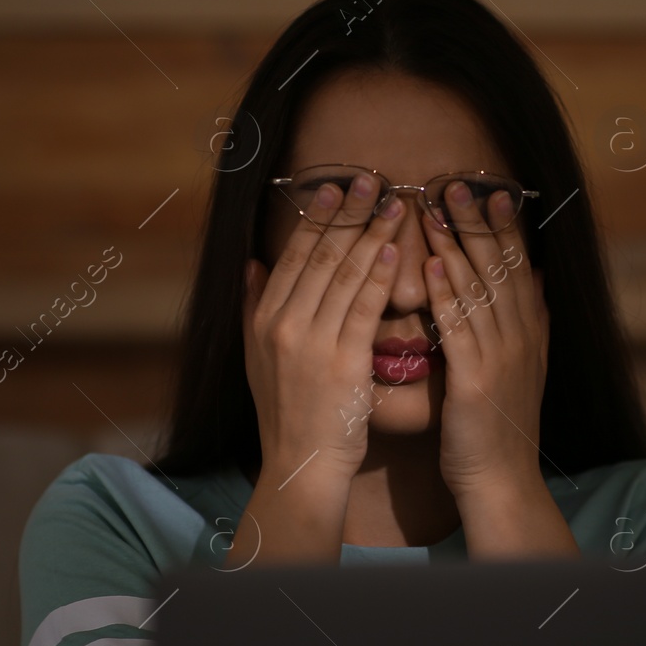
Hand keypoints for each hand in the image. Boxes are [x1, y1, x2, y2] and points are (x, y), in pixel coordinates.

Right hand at [243, 173, 404, 511]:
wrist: (301, 466)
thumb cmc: (289, 414)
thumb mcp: (257, 359)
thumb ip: (253, 307)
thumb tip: (252, 262)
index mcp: (262, 321)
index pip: (290, 256)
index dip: (314, 219)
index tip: (333, 188)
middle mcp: (282, 326)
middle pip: (317, 256)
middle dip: (346, 214)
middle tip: (369, 180)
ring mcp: (310, 343)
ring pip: (343, 275)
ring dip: (370, 235)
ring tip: (391, 204)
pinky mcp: (342, 363)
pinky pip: (362, 309)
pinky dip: (377, 277)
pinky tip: (393, 251)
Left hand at [421, 182, 550, 502]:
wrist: (500, 478)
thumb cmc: (499, 425)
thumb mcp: (524, 365)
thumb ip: (530, 322)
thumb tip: (540, 277)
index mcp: (531, 331)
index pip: (519, 267)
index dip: (505, 227)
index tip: (492, 190)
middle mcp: (522, 337)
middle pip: (501, 268)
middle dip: (479, 223)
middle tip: (459, 183)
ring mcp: (502, 356)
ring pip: (479, 289)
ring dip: (458, 245)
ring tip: (438, 208)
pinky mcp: (476, 379)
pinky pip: (459, 326)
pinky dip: (445, 292)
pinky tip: (430, 265)